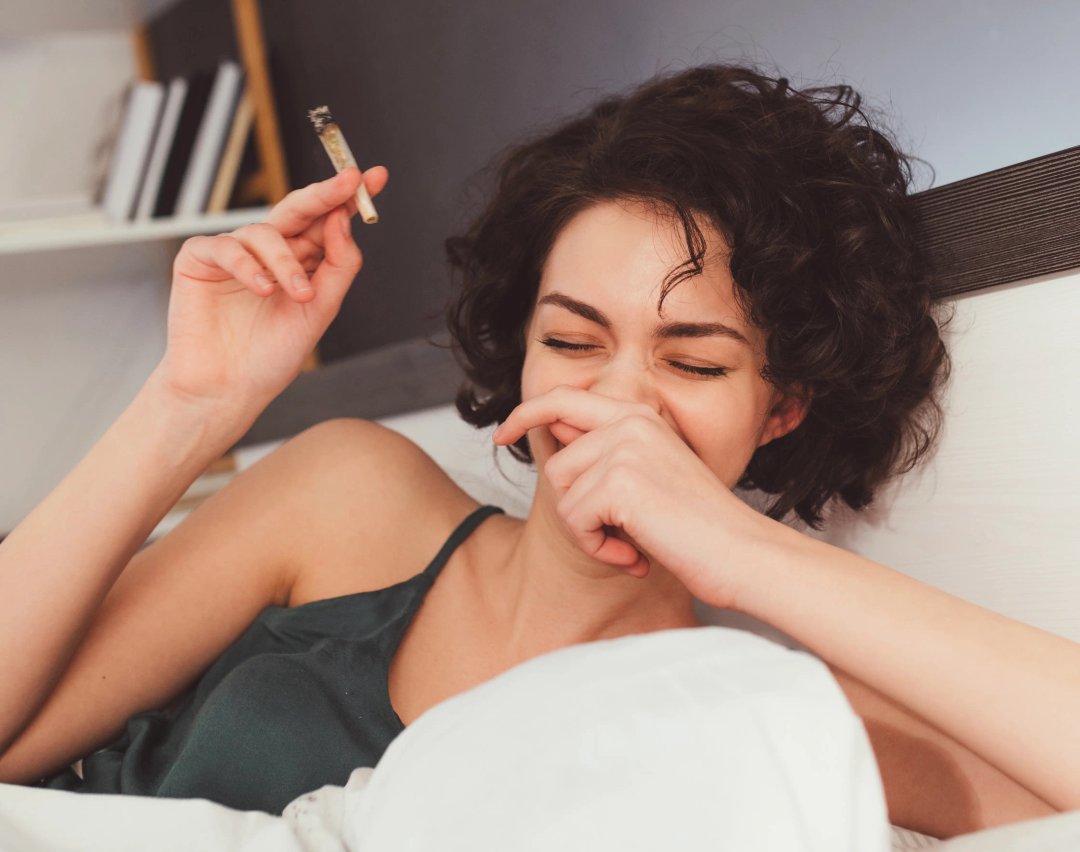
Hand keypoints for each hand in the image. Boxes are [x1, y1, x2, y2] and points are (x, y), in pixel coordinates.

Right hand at [155, 167, 388, 422]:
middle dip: (325, 194)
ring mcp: (234, 253)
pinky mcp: (198, 261)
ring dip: (288, 261)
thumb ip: (338, 265)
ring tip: (300, 294)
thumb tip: (343, 219)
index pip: (328, 221)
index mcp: (301, 260)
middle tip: (348, 183)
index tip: (376, 177)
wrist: (229, 389)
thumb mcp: (321, 309)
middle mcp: (269, 250)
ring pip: (267, 232)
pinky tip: (263, 289)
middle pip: (299, 210)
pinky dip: (248, 266)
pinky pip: (226, 247)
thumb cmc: (273, 355)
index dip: (349, 198)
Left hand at [493, 385, 758, 605]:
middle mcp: (630, 422)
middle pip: (558, 465)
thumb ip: (609, 455)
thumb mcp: (651, 478)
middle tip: (616, 538)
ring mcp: (624, 448)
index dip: (526, 414)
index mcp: (640, 416)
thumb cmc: (701, 527)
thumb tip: (555, 434)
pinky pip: (575, 520)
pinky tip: (634, 556)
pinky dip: (598, 549)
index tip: (502, 435)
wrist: (743, 555)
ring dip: (590, 534)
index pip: (565, 399)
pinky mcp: (619, 481)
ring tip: (633, 545)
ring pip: (563, 496)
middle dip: (577, 510)